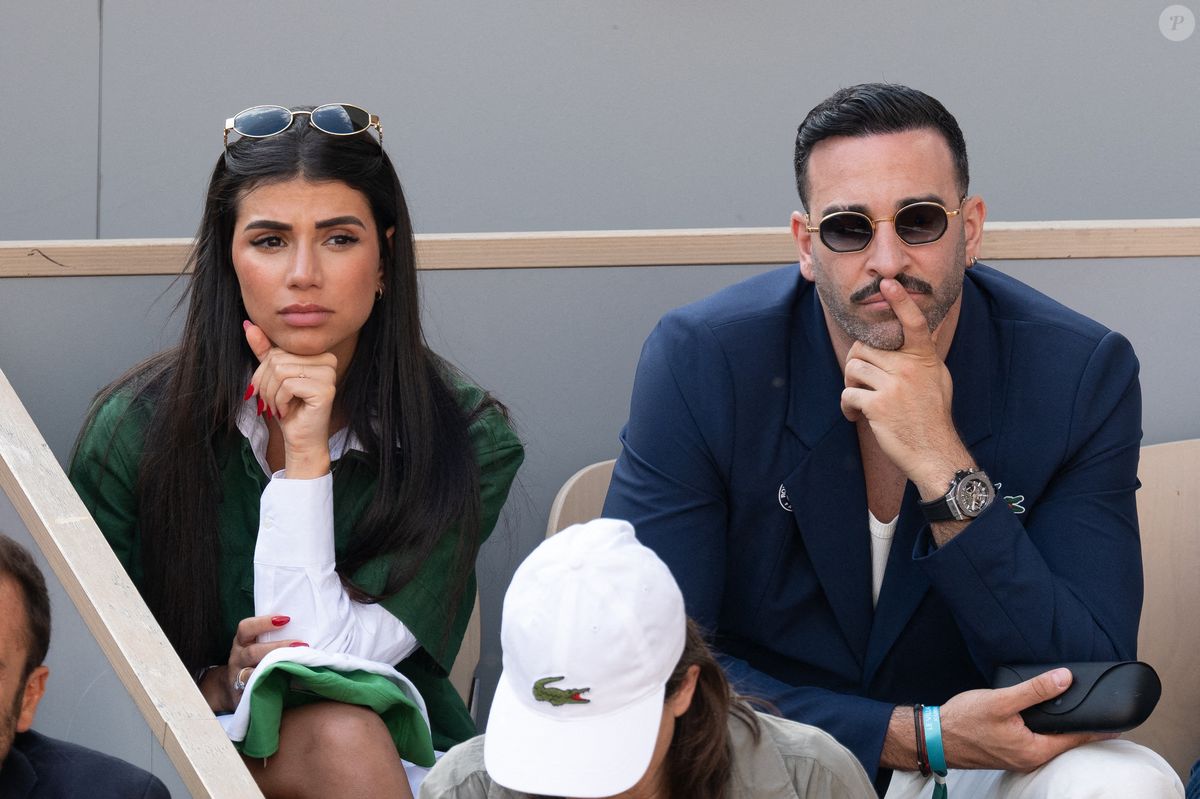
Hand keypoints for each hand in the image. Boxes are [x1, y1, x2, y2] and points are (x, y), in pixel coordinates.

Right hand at [199, 614, 307, 712]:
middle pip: (252, 652)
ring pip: (252, 674)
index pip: (246, 628)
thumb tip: (305, 632)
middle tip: (299, 645)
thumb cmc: (254, 662)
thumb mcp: (257, 646)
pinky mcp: (242, 695)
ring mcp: (237, 678)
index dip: (263, 622)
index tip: (286, 619)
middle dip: (277, 648)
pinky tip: (286, 686)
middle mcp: (237, 658)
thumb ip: (273, 639)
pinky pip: (254, 692)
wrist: (233, 689)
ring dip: (274, 669)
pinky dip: (269, 688)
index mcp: (242, 642)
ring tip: (296, 665)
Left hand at [244, 321, 337, 478]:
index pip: (277, 350)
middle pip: (277, 360)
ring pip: (281, 371)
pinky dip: (280, 401)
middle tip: (271, 402)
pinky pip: (288, 385)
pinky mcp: (325, 390)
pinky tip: (287, 411)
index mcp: (317, 353)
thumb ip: (265, 351)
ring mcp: (329, 374)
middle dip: (265, 385)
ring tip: (278, 407)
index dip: (263, 371)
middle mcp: (328, 360)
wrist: (301, 440)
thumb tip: (249, 325)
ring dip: (271, 395)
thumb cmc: (288, 409)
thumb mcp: (272, 377)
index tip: (266, 391)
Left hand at [839, 278, 969, 492]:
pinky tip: (854, 415)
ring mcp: (894, 386)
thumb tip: (925, 330)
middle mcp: (910, 368)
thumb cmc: (933, 416)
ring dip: (850, 384)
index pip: (914, 323)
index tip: (889, 284)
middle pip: (865, 348)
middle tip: (858, 379)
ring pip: (853, 367)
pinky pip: (848, 393)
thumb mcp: (939, 378)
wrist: (934, 452)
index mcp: (925, 359)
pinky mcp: (878, 405)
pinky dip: (847, 406)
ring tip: (858, 398)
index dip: (901, 302)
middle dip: (856, 362)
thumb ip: (925, 355)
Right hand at [940, 667, 1115, 770]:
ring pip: (1048, 742)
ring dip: (1060, 729)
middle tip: (1095, 713)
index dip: (1096, 729)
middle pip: (1064, 743)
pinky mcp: (1007, 752)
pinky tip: (1040, 717)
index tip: (1117, 724)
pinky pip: (1034, 742)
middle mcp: (1029, 758)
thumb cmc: (964, 721)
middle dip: (1079, 728)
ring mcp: (1018, 757)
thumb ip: (1035, 690)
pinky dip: (1043, 730)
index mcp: (1034, 750)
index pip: (1075, 739)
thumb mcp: (1001, 701)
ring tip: (1071, 712)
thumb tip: (1064, 678)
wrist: (935, 737)